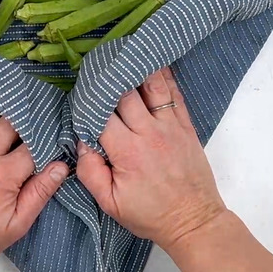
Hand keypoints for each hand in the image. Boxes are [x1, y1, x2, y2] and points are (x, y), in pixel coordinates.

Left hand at [0, 94, 68, 270]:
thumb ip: (40, 193)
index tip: (59, 132)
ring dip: (4, 105)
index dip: (49, 137)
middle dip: (29, 116)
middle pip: (13, 121)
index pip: (35, 144)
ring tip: (18, 98)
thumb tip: (61, 166)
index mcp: (5, 175)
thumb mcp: (17, 224)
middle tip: (42, 109)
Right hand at [76, 67, 227, 249]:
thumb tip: (82, 142)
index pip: (101, 115)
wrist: (193, 221)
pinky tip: (155, 61)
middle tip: (97, 63)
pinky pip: (175, 94)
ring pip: (153, 86)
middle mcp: (149, 133)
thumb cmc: (150, 215)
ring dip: (138, 67)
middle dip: (110, 77)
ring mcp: (171, 127)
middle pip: (125, 93)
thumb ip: (91, 172)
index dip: (88, 101)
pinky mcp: (186, 126)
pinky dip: (164, 76)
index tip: (79, 91)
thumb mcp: (111, 204)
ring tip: (125, 51)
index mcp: (127, 152)